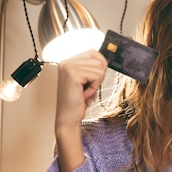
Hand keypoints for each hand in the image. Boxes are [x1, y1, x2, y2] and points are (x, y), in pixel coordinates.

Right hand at [54, 50, 107, 171]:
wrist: (68, 118)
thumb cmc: (78, 102)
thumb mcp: (86, 82)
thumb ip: (91, 69)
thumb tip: (104, 60)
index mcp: (68, 62)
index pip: (94, 53)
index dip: (100, 67)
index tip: (93, 81)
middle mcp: (66, 62)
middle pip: (99, 59)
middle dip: (99, 77)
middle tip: (87, 88)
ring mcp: (68, 66)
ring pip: (100, 68)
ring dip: (96, 84)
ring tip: (85, 92)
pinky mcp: (73, 74)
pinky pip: (97, 77)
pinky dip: (94, 88)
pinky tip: (83, 95)